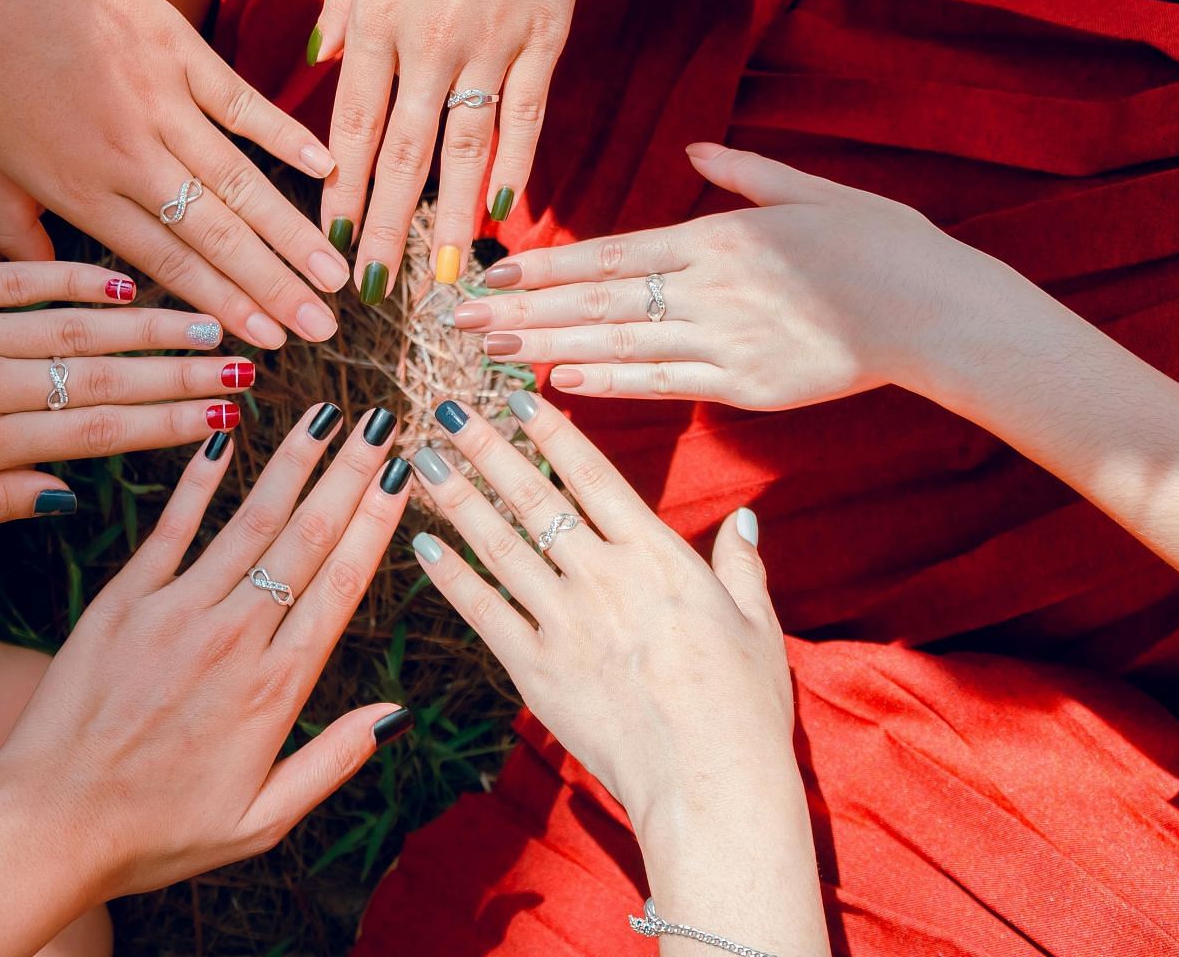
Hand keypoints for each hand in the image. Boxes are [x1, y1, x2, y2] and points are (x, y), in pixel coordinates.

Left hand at [0, 0, 348, 350]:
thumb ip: (11, 228)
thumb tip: (41, 280)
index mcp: (80, 190)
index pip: (167, 263)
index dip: (223, 307)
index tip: (266, 346)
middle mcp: (132, 156)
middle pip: (218, 236)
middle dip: (275, 290)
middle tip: (324, 331)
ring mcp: (163, 102)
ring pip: (242, 183)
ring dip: (294, 233)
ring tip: (337, 275)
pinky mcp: (181, 52)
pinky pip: (244, 105)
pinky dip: (287, 138)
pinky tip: (327, 170)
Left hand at [0, 261, 250, 539]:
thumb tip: (67, 500)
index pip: (95, 434)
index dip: (169, 427)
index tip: (225, 422)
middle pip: (105, 376)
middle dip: (185, 374)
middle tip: (250, 368)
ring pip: (75, 326)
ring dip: (152, 324)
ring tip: (214, 322)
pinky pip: (17, 278)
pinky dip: (73, 278)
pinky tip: (123, 280)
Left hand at [0, 406, 411, 899]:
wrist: (46, 825)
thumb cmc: (156, 834)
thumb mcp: (260, 821)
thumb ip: (332, 762)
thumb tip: (397, 714)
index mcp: (275, 690)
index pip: (341, 585)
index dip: (378, 523)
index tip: (404, 475)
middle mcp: (233, 638)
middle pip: (307, 538)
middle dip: (350, 474)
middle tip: (381, 421)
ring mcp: (176, 613)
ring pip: (249, 521)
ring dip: (293, 462)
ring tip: (327, 415)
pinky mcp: (122, 602)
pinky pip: (171, 528)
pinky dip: (201, 480)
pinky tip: (228, 437)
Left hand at [311, 0, 604, 300]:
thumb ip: (340, 4)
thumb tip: (314, 68)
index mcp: (380, 17)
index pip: (354, 123)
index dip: (343, 188)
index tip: (330, 239)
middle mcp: (431, 40)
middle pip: (404, 151)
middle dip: (387, 224)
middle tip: (374, 285)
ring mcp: (491, 42)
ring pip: (465, 146)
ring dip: (451, 218)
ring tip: (443, 278)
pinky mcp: (545, 37)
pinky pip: (526, 114)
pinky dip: (516, 164)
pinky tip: (505, 212)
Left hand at [405, 394, 827, 954]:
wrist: (710, 783)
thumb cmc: (743, 708)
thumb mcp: (757, 624)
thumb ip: (740, 566)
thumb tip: (744, 519)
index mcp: (656, 556)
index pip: (592, 476)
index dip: (551, 432)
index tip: (516, 396)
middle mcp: (603, 576)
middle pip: (533, 497)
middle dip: (486, 447)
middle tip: (446, 407)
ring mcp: (565, 622)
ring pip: (498, 544)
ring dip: (456, 498)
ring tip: (421, 459)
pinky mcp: (537, 670)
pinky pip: (484, 611)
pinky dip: (451, 577)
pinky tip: (423, 546)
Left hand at [455, 143, 1020, 407]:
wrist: (936, 309)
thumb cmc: (880, 244)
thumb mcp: (812, 191)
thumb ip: (743, 175)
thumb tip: (692, 152)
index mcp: (718, 237)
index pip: (608, 254)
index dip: (541, 268)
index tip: (486, 275)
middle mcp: (710, 287)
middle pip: (596, 301)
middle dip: (519, 312)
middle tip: (453, 323)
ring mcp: (726, 340)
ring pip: (618, 345)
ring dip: (546, 350)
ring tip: (486, 355)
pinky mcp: (747, 385)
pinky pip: (665, 384)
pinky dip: (610, 384)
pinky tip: (559, 384)